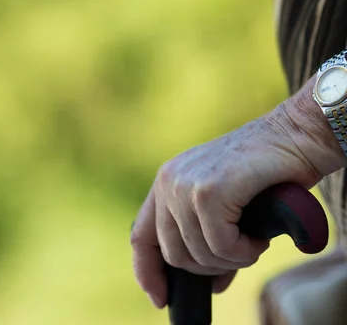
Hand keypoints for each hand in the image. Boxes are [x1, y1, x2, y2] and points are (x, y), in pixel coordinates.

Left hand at [130, 77, 346, 309]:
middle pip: (174, 255)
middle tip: (238, 254)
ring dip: (231, 259)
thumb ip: (206, 235)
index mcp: (167, 180)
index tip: (160, 298)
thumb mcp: (224, 204)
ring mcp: (185, 185)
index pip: (141, 236)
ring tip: (252, 240)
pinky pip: (221, 246)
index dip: (148, 272)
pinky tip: (258, 236)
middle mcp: (169, 180)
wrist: (292, 136)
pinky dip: (244, 251)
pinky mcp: (209, 192)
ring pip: (199, 254)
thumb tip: (211, 283)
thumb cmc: (263, 171)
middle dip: (208, 267)